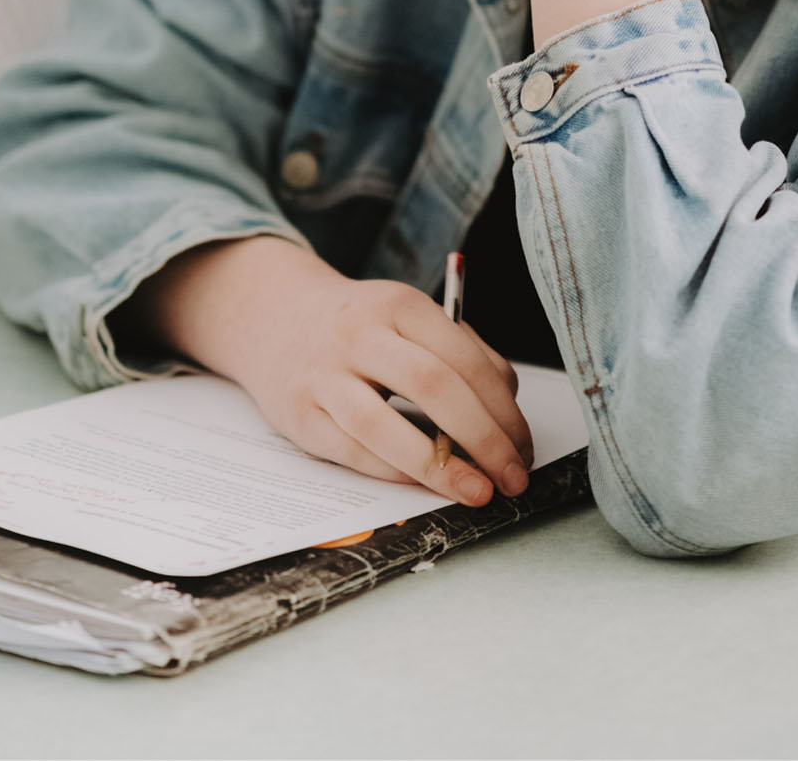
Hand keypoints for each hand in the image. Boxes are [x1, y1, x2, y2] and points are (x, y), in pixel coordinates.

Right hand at [133, 239, 533, 507]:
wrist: (274, 317)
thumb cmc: (361, 325)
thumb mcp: (408, 317)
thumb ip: (461, 352)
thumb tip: (506, 405)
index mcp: (398, 304)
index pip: (463, 357)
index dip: (502, 407)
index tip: (523, 444)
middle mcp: (359, 335)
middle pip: (433, 386)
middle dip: (484, 438)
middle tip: (513, 475)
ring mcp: (324, 375)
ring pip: (384, 426)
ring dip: (439, 468)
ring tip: (478, 492)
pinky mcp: (301, 415)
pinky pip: (353, 452)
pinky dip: (396, 473)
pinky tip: (428, 485)